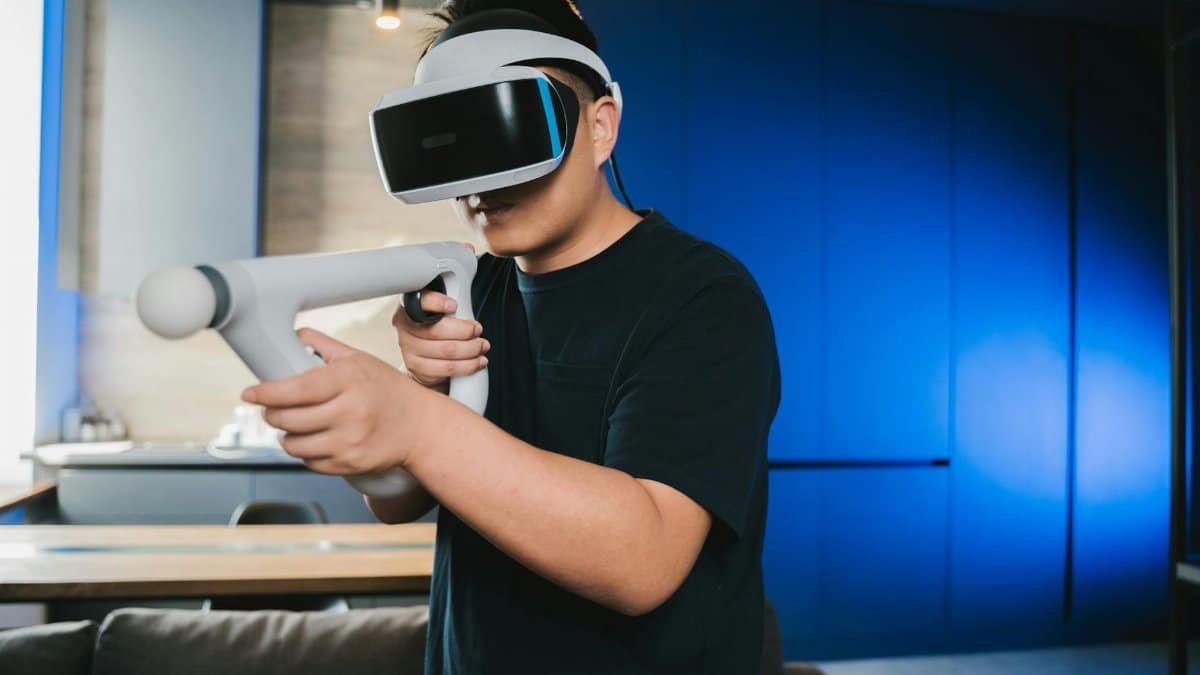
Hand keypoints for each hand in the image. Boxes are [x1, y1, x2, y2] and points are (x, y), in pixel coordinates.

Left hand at [242, 328, 439, 475]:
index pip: (295, 390)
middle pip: (288, 419)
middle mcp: (350, 412)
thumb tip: (292, 335)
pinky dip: (305, 452)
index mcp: (348, 381)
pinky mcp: (350, 464)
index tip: (250, 393)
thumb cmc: (387, 389)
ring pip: (294, 445)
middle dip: (272, 414)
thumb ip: (324, 347)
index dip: (266, 393)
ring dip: (285, 436)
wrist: (420, 426)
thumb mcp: (359, 360)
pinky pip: (310, 462)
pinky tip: (315, 439)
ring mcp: (350, 441)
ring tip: (294, 425)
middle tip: (273, 408)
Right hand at [392, 244, 488, 392]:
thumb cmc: (440, 322)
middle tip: (479, 331)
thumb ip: (457, 277)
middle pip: (437, 331)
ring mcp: (408, 347)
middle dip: (465, 332)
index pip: (420, 300)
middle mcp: (405, 325)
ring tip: (483, 346)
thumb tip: (467, 249)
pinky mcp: (415, 367)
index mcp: (411, 303)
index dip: (436, 302)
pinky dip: (466, 366)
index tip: (454, 305)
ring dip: (470, 350)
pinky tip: (478, 361)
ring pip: (445, 351)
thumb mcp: (448, 299)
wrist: (427, 356)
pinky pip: (444, 369)